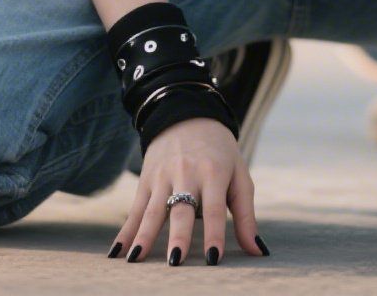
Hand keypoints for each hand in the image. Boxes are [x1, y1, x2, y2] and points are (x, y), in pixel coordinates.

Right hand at [109, 116, 266, 264]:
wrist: (186, 113)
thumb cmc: (220, 152)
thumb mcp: (239, 175)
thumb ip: (246, 214)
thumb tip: (258, 251)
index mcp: (214, 172)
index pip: (215, 208)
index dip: (214, 233)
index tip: (213, 259)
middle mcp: (187, 173)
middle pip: (182, 209)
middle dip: (178, 236)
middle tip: (175, 262)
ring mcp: (163, 176)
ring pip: (153, 210)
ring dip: (145, 235)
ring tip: (137, 259)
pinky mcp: (146, 180)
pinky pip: (136, 208)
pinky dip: (126, 231)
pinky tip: (118, 252)